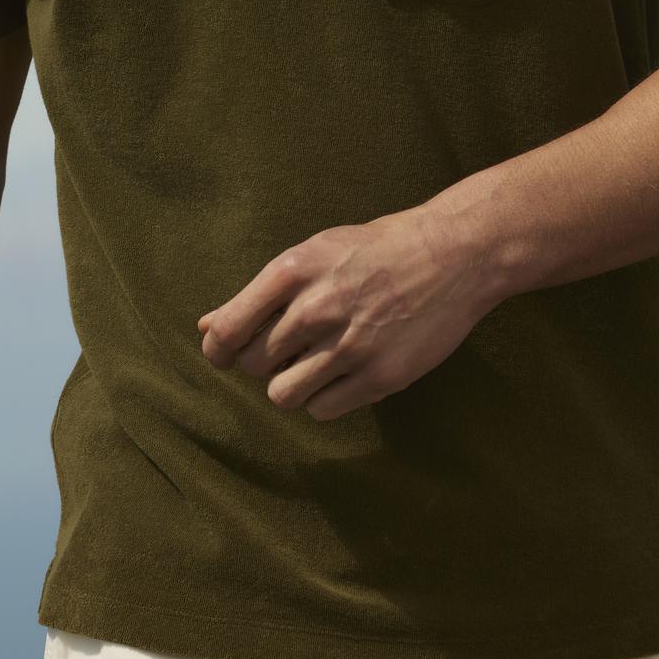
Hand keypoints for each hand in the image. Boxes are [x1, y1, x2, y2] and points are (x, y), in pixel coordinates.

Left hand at [196, 199, 494, 420]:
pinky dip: (324, 398)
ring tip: (317, 362)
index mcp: (294, 271)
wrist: (452, 254)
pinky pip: (321, 409)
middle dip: (264, 361)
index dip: (218, 349)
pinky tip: (343, 373)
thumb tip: (206, 327)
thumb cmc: (376, 250)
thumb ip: (262, 294)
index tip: (224, 354)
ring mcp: (348, 346)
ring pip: (282, 395)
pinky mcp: (379, 376)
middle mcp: (315, 309)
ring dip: (292, 385)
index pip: (228, 330)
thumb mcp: (315, 252)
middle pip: (254, 365)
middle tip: (292, 346)